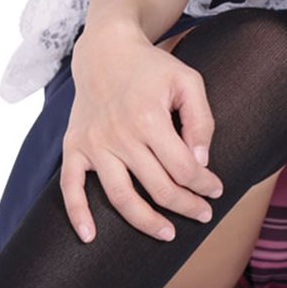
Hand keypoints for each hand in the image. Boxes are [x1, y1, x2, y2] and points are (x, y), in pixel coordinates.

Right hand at [61, 28, 224, 243]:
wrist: (105, 50)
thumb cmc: (152, 67)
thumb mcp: (187, 81)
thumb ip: (200, 120)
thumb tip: (201, 161)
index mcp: (150, 119)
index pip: (183, 168)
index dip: (204, 184)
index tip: (216, 190)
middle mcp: (120, 135)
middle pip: (158, 188)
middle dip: (186, 206)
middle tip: (203, 215)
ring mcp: (95, 143)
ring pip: (121, 197)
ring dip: (146, 222)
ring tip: (167, 234)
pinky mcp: (75, 146)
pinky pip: (70, 187)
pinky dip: (77, 214)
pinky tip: (90, 237)